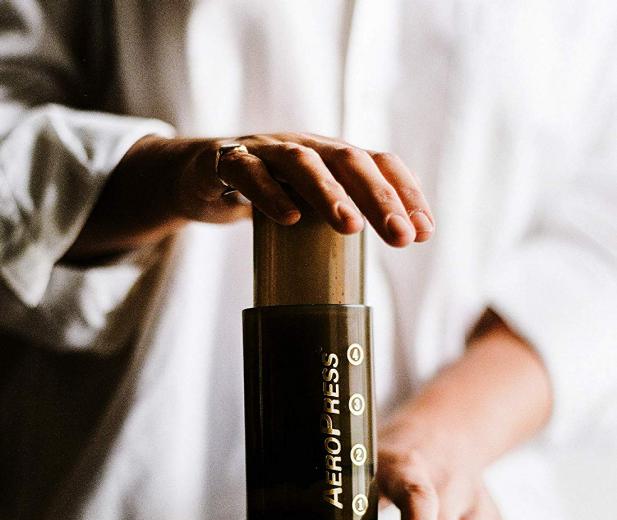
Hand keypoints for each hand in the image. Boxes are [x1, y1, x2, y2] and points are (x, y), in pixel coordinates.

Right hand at [69, 132, 433, 259]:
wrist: (197, 176)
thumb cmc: (265, 193)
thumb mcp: (309, 202)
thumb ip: (341, 216)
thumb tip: (387, 247)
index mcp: (330, 155)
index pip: (379, 163)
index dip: (406, 194)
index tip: (426, 232)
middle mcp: (304, 145)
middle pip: (349, 161)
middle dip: (380, 199)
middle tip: (402, 237)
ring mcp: (264, 150)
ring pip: (301, 162)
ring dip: (329, 193)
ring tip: (351, 227)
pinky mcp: (225, 161)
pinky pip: (247, 172)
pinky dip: (269, 193)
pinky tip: (288, 218)